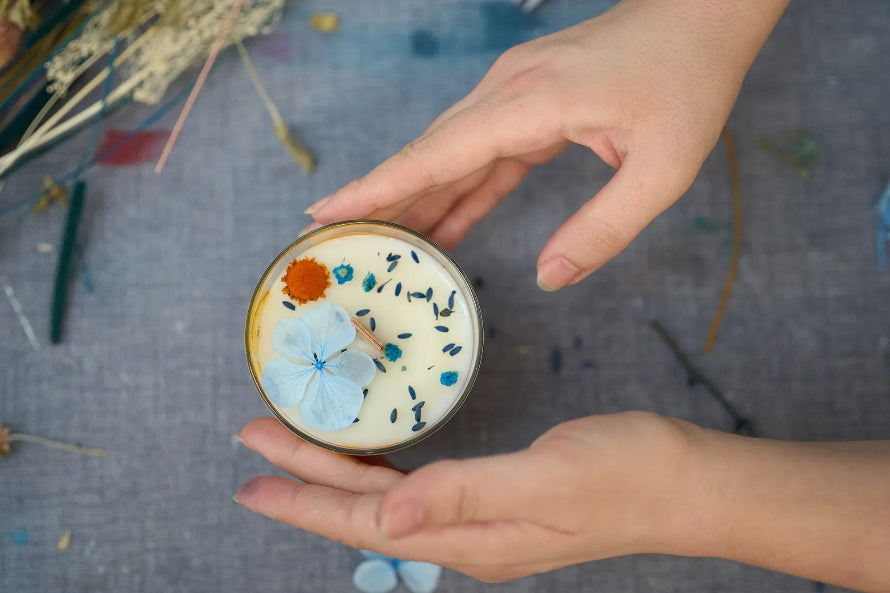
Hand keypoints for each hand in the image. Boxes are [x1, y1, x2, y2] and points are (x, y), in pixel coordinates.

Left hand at [234, 412, 703, 581]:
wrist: (684, 482)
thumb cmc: (627, 472)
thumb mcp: (546, 477)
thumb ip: (463, 493)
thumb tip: (387, 518)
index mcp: (473, 538)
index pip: (369, 523)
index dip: (307, 500)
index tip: (252, 478)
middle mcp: (469, 539)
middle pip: (368, 512)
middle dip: (307, 480)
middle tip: (255, 441)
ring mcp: (484, 524)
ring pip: (389, 503)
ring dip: (338, 476)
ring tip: (294, 448)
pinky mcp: (498, 502)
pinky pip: (419, 493)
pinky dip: (382, 475)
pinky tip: (367, 462)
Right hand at [305, 0, 787, 289]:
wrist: (703, 16)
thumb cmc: (688, 82)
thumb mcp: (662, 168)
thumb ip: (603, 228)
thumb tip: (548, 279)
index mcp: (533, 102)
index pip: (439, 152)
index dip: (381, 185)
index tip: (326, 210)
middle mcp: (509, 92)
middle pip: (430, 154)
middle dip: (383, 200)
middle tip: (337, 244)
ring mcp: (516, 93)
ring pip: (451, 154)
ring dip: (419, 200)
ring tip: (383, 247)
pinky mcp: (530, 102)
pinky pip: (484, 154)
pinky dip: (461, 191)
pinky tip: (443, 226)